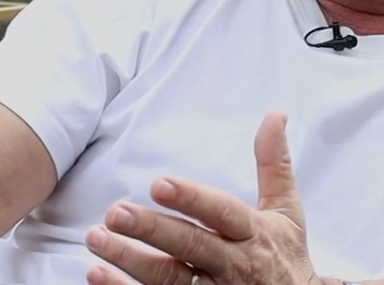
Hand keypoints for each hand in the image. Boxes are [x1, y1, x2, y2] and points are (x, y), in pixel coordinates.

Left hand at [85, 111, 325, 284]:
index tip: (159, 184)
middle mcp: (233, 264)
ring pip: (167, 278)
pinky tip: (98, 275)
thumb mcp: (286, 211)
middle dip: (152, 230)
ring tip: (97, 238)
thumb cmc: (284, 256)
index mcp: (253, 233)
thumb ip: (274, 164)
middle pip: (189, 246)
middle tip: (116, 213)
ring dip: (129, 260)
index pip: (221, 213)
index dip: (191, 199)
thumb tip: (276, 114)